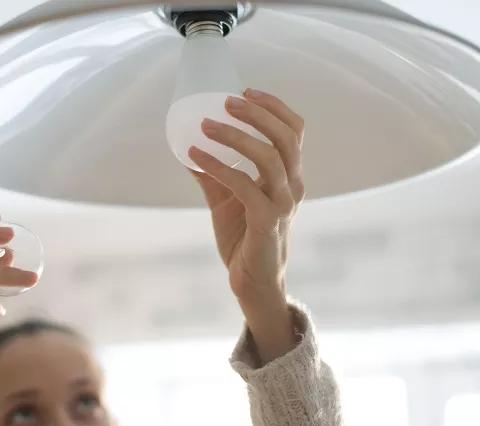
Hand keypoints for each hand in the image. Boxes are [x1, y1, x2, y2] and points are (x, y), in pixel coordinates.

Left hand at [189, 88, 304, 363]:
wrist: (253, 282)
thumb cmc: (244, 237)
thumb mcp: (226, 198)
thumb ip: (213, 173)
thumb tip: (186, 146)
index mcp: (289, 176)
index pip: (294, 131)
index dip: (274, 106)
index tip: (245, 90)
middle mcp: (293, 186)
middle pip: (286, 138)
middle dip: (258, 113)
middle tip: (227, 101)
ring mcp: (283, 204)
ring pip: (269, 158)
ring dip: (236, 136)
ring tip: (207, 123)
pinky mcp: (267, 223)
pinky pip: (245, 186)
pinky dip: (219, 166)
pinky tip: (195, 155)